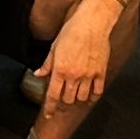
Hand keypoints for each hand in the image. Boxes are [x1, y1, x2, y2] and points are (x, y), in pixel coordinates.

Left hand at [33, 0, 115, 117]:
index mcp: (60, 70)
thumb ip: (47, 64)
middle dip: (63, 102)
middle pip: (68, 99)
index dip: (50, 107)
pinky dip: (93, 97)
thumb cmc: (72, 31)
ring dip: (77, 100)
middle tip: (62, 100)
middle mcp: (74, 76)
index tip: (49, 114)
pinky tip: (90, 96)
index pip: (53, 95)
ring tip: (75, 96)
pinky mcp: (101, 72)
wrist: (92, 23)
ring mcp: (89, 75)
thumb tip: (39, 74)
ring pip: (82, 98)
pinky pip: (98, 91)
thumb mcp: (54, 47)